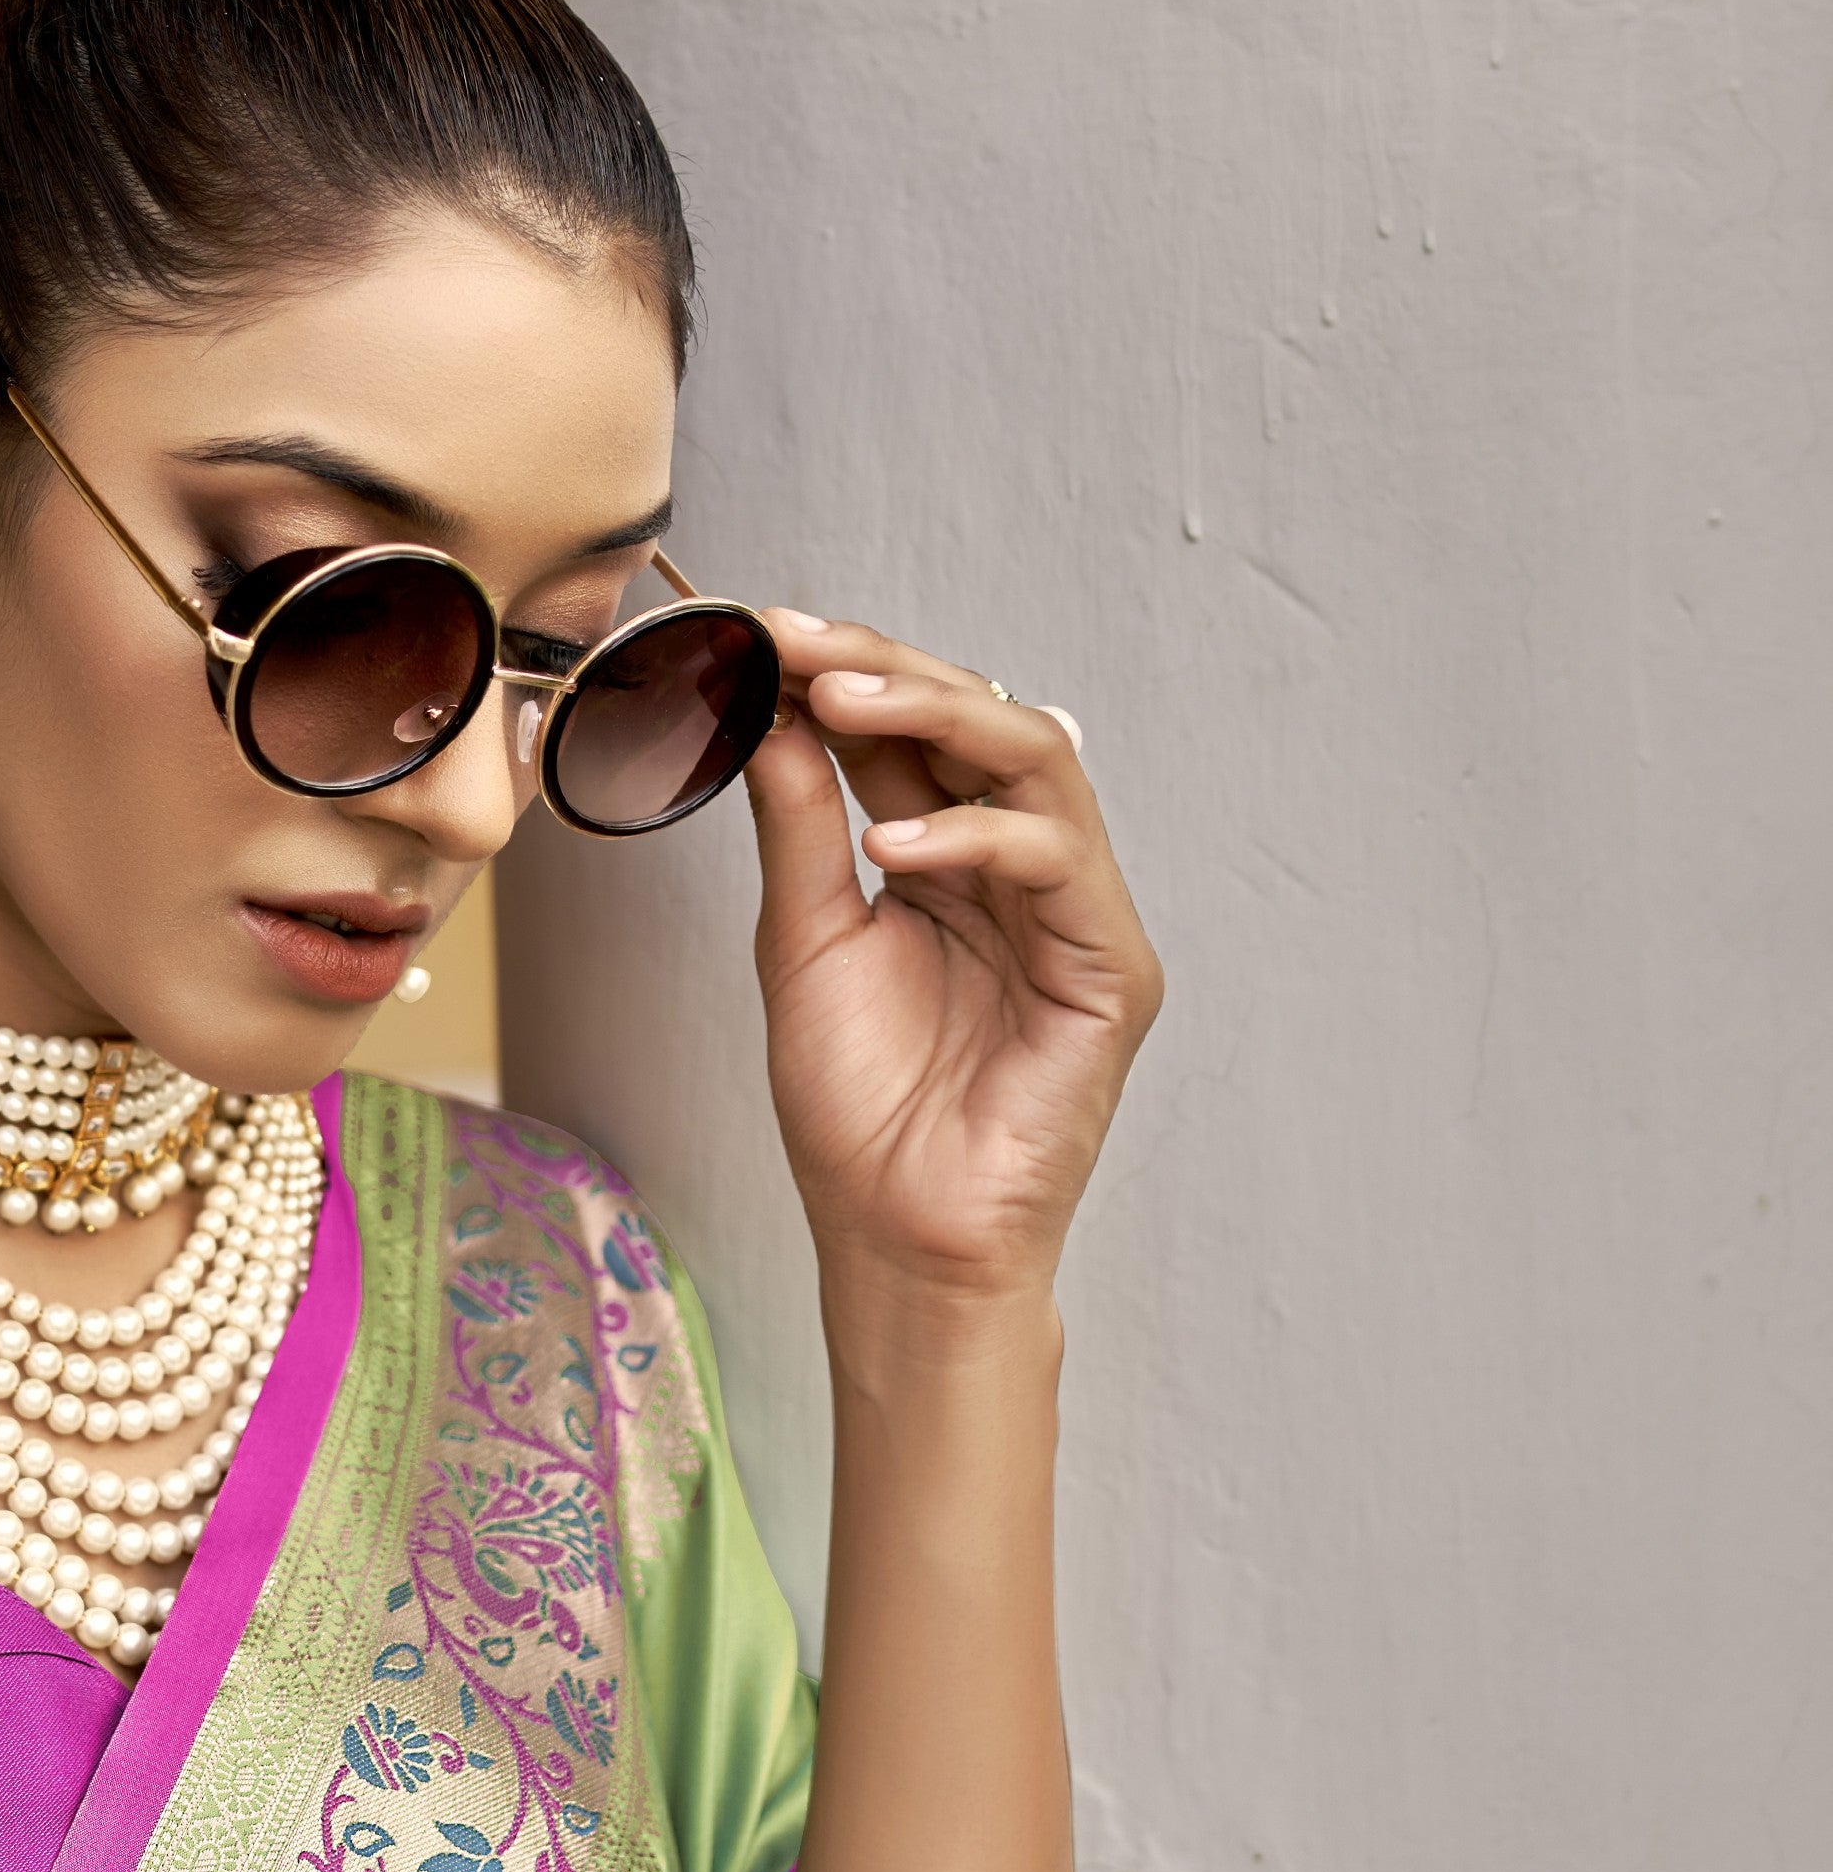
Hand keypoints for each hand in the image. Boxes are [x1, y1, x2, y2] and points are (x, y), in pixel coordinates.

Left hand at [744, 613, 1161, 1316]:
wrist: (898, 1240)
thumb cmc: (858, 1113)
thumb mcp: (804, 943)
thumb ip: (800, 828)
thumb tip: (772, 711)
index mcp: (949, 859)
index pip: (912, 732)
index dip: (845, 670)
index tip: (759, 631)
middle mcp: (1020, 871)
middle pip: (980, 720)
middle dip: (886, 668)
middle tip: (797, 643)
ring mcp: (1075, 914)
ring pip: (1035, 758)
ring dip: (934, 715)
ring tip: (837, 702)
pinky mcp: (1112, 968)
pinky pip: (1058, 860)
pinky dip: (974, 836)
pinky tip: (892, 847)